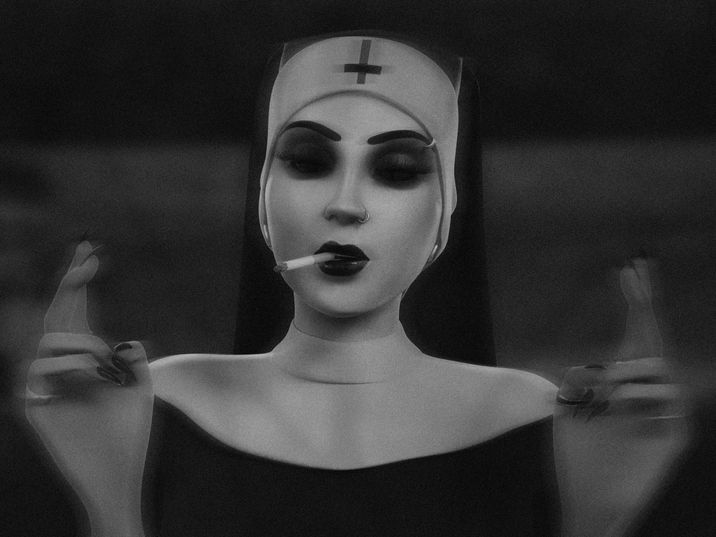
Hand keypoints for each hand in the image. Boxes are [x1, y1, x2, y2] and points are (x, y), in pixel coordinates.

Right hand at [25, 241, 152, 535]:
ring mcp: (45, 383)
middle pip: (58, 316)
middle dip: (71, 283)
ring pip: (49, 339)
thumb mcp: (140, 388)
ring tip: (105, 363)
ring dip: (82, 342)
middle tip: (87, 257)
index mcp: (86, 359)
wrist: (117, 472)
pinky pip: (37, 369)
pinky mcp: (33, 404)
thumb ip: (133, 361)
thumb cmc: (130, 432)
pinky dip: (69, 364)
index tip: (90, 251)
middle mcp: (62, 366)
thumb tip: (125, 341)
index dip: (80, 282)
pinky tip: (93, 372)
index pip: (78, 313)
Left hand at [555, 257, 689, 536]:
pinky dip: (644, 399)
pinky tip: (624, 405)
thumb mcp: (569, 409)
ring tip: (603, 391)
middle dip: (643, 303)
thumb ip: (580, 380)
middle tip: (635, 268)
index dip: (634, 299)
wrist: (589, 500)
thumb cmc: (579, 456)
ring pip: (659, 367)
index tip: (630, 267)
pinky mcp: (675, 435)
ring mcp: (665, 411)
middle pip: (653, 337)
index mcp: (623, 380)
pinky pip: (671, 403)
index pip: (634, 330)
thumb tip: (593, 361)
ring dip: (627, 371)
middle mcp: (648, 389)